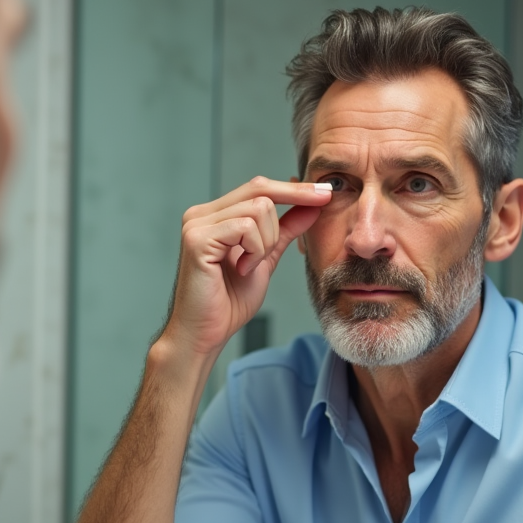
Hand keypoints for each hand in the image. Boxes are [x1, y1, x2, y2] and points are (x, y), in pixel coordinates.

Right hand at [159, 177, 331, 356]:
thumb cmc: (228, 303)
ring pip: (258, 209)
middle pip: (260, 190)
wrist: (205, 334)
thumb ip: (284, 232)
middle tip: (323, 201)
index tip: (326, 191)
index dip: (293, 188)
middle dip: (295, 198)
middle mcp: (201, 214)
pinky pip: (245, 228)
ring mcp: (197, 225)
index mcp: (215, 216)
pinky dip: (254, 251)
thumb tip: (311, 206)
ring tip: (250, 267)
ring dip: (267, 242)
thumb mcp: (265, 259)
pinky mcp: (197, 239)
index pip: (258, 188)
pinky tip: (242, 269)